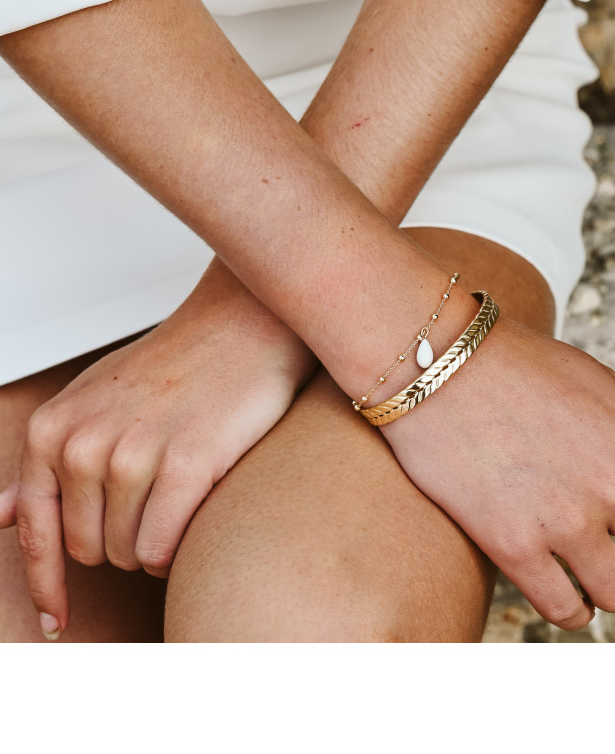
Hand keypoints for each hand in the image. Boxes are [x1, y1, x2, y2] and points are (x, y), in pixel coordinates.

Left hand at [0, 287, 316, 637]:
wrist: (239, 327)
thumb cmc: (172, 366)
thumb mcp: (91, 401)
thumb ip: (46, 461)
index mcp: (54, 430)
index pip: (38, 533)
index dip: (47, 588)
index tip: (58, 622)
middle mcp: (85, 444)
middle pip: (90, 552)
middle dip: (123, 540)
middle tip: (156, 494)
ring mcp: (134, 455)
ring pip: (130, 555)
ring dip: (156, 541)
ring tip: (179, 489)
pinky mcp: (187, 465)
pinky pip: (165, 548)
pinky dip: (180, 544)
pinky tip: (196, 506)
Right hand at [381, 317, 614, 629]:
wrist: (437, 361)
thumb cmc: (513, 368)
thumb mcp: (597, 389)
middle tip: (602, 535)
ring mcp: (569, 518)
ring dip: (599, 583)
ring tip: (569, 555)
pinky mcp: (516, 545)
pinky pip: (565, 611)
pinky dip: (567, 607)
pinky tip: (553, 583)